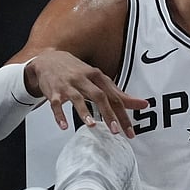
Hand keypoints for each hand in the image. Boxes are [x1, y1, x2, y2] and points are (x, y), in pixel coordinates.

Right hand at [26, 51, 148, 137]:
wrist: (48, 60)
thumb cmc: (76, 70)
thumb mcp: (98, 78)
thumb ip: (117, 93)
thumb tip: (140, 103)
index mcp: (97, 76)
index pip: (114, 96)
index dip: (124, 114)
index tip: (129, 130)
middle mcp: (83, 79)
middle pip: (99, 96)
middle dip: (108, 113)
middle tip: (115, 130)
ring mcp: (68, 85)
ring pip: (77, 98)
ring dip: (84, 111)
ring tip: (92, 125)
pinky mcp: (54, 92)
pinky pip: (56, 104)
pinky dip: (60, 115)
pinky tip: (64, 126)